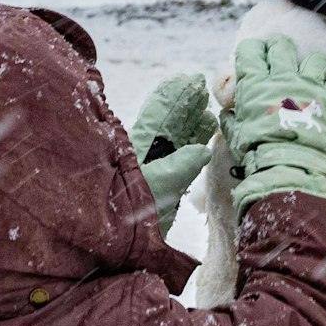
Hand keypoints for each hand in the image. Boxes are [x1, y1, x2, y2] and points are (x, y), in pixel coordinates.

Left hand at [130, 74, 214, 235]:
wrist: (116, 246)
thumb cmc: (127, 213)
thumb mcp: (153, 186)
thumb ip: (179, 166)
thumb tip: (204, 149)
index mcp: (139, 145)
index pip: (159, 111)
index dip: (174, 94)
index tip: (191, 80)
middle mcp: (148, 153)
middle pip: (170, 121)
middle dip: (186, 104)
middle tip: (202, 86)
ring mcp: (158, 168)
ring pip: (178, 139)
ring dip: (193, 123)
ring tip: (209, 110)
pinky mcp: (167, 186)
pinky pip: (184, 159)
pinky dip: (196, 146)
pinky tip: (208, 138)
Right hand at [225, 36, 325, 213]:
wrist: (288, 165)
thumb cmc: (257, 151)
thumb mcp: (234, 135)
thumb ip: (231, 119)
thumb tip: (227, 113)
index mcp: (255, 84)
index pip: (250, 50)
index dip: (251, 49)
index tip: (253, 55)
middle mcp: (283, 78)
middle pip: (281, 46)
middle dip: (278, 47)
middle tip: (278, 56)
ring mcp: (310, 86)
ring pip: (315, 60)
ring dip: (311, 65)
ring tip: (309, 75)